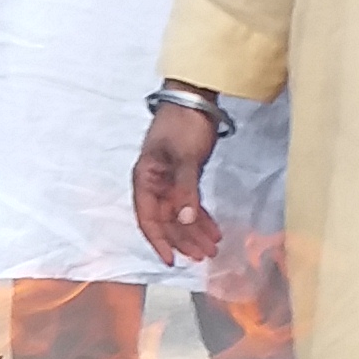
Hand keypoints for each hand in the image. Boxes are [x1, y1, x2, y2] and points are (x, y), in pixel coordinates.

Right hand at [133, 101, 223, 265]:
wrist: (195, 98)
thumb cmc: (183, 125)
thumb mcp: (184, 158)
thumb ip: (185, 191)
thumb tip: (185, 221)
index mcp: (145, 179)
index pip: (148, 218)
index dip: (159, 241)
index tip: (172, 260)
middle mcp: (155, 184)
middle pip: (167, 221)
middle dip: (184, 240)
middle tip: (204, 256)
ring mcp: (170, 181)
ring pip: (180, 215)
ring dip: (194, 232)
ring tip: (212, 248)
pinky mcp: (185, 177)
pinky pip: (190, 204)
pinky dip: (201, 217)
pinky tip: (213, 230)